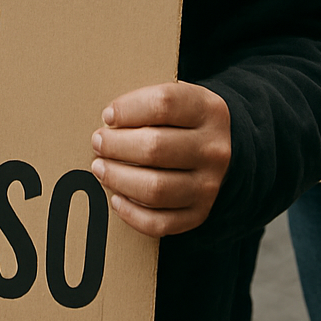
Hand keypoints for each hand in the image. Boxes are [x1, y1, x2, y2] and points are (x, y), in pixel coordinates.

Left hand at [90, 81, 231, 237]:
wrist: (221, 151)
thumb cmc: (186, 121)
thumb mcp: (179, 98)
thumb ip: (147, 103)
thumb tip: (109, 120)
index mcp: (208, 111)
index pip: (163, 104)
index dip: (128, 109)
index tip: (108, 115)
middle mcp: (213, 149)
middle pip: (155, 147)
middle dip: (116, 146)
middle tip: (98, 142)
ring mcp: (208, 185)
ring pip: (155, 188)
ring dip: (118, 179)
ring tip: (101, 168)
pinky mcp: (199, 213)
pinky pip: (160, 222)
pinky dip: (132, 213)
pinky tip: (117, 199)